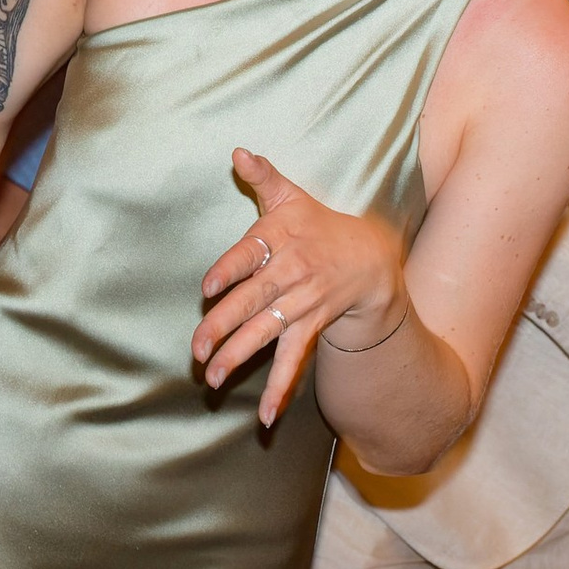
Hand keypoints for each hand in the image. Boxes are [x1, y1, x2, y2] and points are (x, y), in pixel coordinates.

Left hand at [193, 148, 406, 431]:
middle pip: (253, 302)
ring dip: (241, 357)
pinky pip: (295, 360)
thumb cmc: (318, 225)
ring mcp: (303, 304)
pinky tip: (263, 416)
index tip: (207, 286)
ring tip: (212, 379)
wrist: (372, 258)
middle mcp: (291, 273)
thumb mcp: (292, 197)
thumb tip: (238, 152)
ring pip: (269, 333)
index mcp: (279, 238)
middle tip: (196, 350)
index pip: (250, 254)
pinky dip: (280, 389)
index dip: (229, 269)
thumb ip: (263, 177)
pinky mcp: (312, 327)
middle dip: (224, 326)